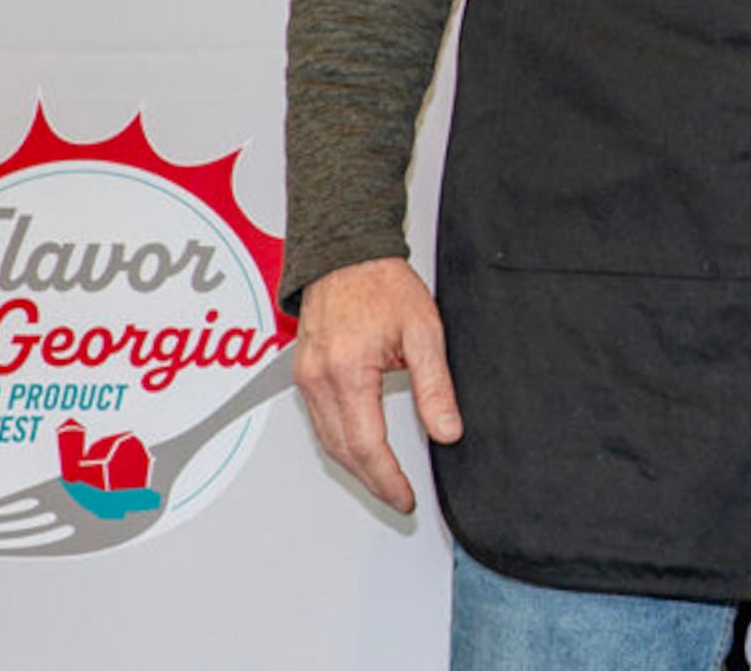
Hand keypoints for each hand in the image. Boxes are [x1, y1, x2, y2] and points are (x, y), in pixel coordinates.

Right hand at [290, 256, 461, 513]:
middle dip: (372, 481)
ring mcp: (306, 378)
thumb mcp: (424, 332)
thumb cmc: (383, 284)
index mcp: (349, 372)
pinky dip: (340, 443)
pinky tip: (361, 449)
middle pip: (343, 451)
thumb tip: (447, 431)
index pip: (368, 446)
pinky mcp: (303, 374)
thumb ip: (435, 386)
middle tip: (398, 497)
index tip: (405, 498)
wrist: (346, 253)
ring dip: (355, 467)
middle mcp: (320, 380)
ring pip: (327, 441)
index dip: (388, 480)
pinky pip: (320, 422)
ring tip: (384, 481)